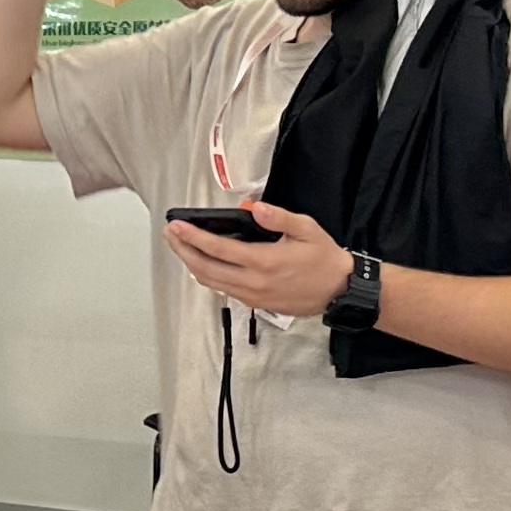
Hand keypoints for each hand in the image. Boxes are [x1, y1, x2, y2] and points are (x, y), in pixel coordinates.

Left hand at [165, 200, 353, 318]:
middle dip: (183, 250)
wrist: (340, 291)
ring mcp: (252, 295)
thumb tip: (256, 207)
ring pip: (210, 281)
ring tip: (180, 245)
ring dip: (191, 263)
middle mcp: (253, 282)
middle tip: (170, 233)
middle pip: (205, 267)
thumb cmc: (324, 258)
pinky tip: (201, 262)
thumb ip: (279, 218)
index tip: (176, 226)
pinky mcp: (255, 303)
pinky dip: (207, 274)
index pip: (218, 249)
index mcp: (264, 261)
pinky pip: (223, 289)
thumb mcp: (307, 230)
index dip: (193, 237)